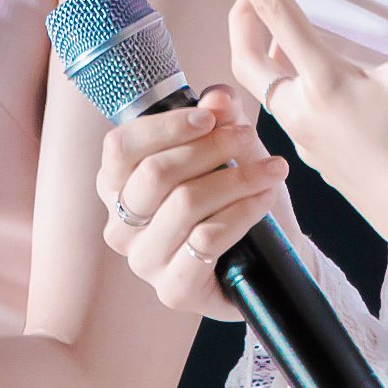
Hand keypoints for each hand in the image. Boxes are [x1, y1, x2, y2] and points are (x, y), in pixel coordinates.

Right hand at [96, 86, 290, 319]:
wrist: (269, 263)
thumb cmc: (236, 200)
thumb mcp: (230, 151)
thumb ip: (219, 119)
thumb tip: (218, 97)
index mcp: (117, 187)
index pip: (120, 147)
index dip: (164, 127)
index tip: (209, 118)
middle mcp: (120, 226)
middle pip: (155, 173)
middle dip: (209, 149)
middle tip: (247, 138)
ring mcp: (144, 261)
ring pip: (184, 204)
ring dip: (235, 179)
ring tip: (270, 169)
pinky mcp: (173, 290)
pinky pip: (206, 239)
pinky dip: (241, 213)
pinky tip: (264, 199)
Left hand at [204, 0, 387, 247]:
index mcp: (327, 84)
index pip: (276, 14)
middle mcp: (305, 113)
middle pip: (246, 57)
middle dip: (241, 18)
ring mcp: (308, 142)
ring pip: (269, 88)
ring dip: (270, 54)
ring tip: (285, 30)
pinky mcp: (320, 162)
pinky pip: (292, 115)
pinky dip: (294, 86)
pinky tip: (321, 81)